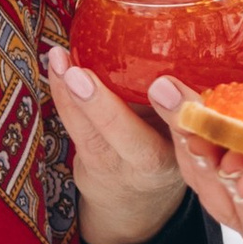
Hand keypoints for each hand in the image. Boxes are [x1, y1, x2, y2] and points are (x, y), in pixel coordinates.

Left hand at [43, 48, 189, 243]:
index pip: (186, 132)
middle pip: (132, 143)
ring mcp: (118, 166)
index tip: (163, 86)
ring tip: (59, 60)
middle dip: (103, 110)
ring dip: (69, 95)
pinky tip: (56, 67)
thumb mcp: (182, 127)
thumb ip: (183, 98)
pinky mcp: (89, 164)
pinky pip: (74, 129)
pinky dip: (62, 95)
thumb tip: (177, 42)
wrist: (133, 201)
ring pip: (91, 135)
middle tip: (79, 76)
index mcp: (185, 148)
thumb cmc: (165, 145)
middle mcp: (155, 163)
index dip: (177, 112)